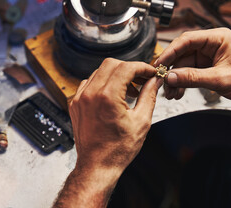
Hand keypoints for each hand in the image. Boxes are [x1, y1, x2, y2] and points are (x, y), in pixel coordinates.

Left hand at [53, 58, 162, 207]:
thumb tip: (154, 81)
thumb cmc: (117, 149)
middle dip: (129, 68)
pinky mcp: (75, 104)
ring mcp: (80, 98)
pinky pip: (89, 83)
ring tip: (129, 90)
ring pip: (99, 72)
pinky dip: (102, 83)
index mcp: (107, 97)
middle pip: (111, 64)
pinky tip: (112, 95)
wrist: (97, 165)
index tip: (150, 72)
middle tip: (141, 79)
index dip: (142, 67)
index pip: (126, 67)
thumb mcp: (141, 121)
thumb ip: (149, 95)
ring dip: (116, 75)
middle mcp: (90, 94)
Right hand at [155, 28, 230, 107]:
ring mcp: (209, 56)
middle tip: (162, 80)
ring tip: (170, 92)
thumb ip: (193, 78)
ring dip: (175, 79)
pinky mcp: (208, 67)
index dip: (170, 52)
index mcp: (218, 38)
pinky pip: (189, 73)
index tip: (159, 64)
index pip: (186, 40)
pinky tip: (178, 91)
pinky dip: (182, 82)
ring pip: (183, 65)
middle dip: (171, 69)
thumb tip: (170, 77)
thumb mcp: (220, 79)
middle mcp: (211, 45)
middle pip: (182, 53)